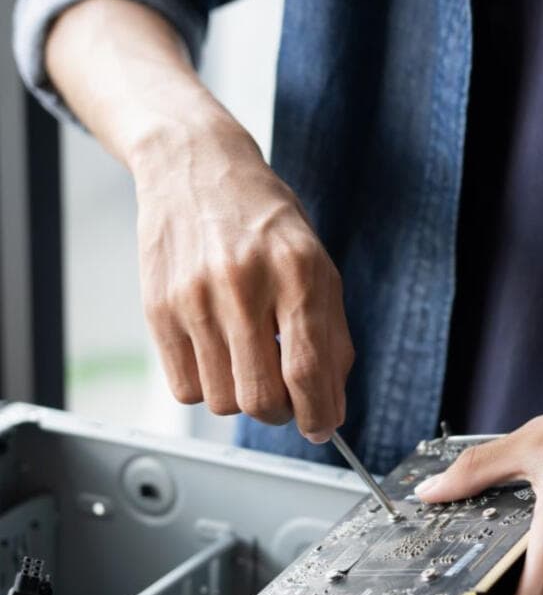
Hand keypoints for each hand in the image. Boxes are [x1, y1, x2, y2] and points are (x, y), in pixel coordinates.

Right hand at [132, 114, 353, 441]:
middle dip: (280, 412)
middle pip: (260, 398)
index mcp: (297, 273)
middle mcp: (243, 285)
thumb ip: (332, 340)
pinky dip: (206, 386)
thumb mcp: (319, 268)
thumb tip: (332, 407)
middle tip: (285, 395)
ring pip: (221, 401)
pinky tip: (218, 352)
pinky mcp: (157, 309)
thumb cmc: (265, 222)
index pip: (307, 370)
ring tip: (248, 361)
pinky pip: (184, 389)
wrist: (196, 167)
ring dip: (241, 398)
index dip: (318, 414)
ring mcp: (194, 298)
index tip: (321, 427)